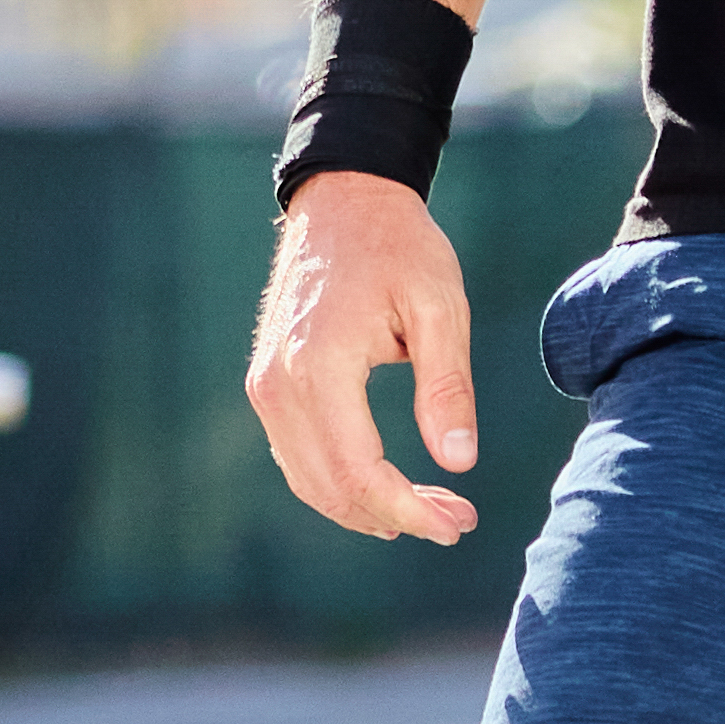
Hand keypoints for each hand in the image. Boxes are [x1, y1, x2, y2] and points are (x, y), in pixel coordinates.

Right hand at [245, 178, 479, 546]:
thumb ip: (448, 386)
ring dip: (366, 508)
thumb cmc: (398, 245)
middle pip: (331, 487)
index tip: (459, 523)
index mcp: (320, 366)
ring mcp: (265, 386)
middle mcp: (279, 384)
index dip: (410, 510)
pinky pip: (296, 456)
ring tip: (429, 511)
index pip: (360, 472)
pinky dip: (338, 484)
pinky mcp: (266, 384)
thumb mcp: (439, 306)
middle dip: (396, 516)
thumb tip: (458, 463)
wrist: (341, 200)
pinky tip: (384, 488)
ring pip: (309, 481)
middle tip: (458, 521)